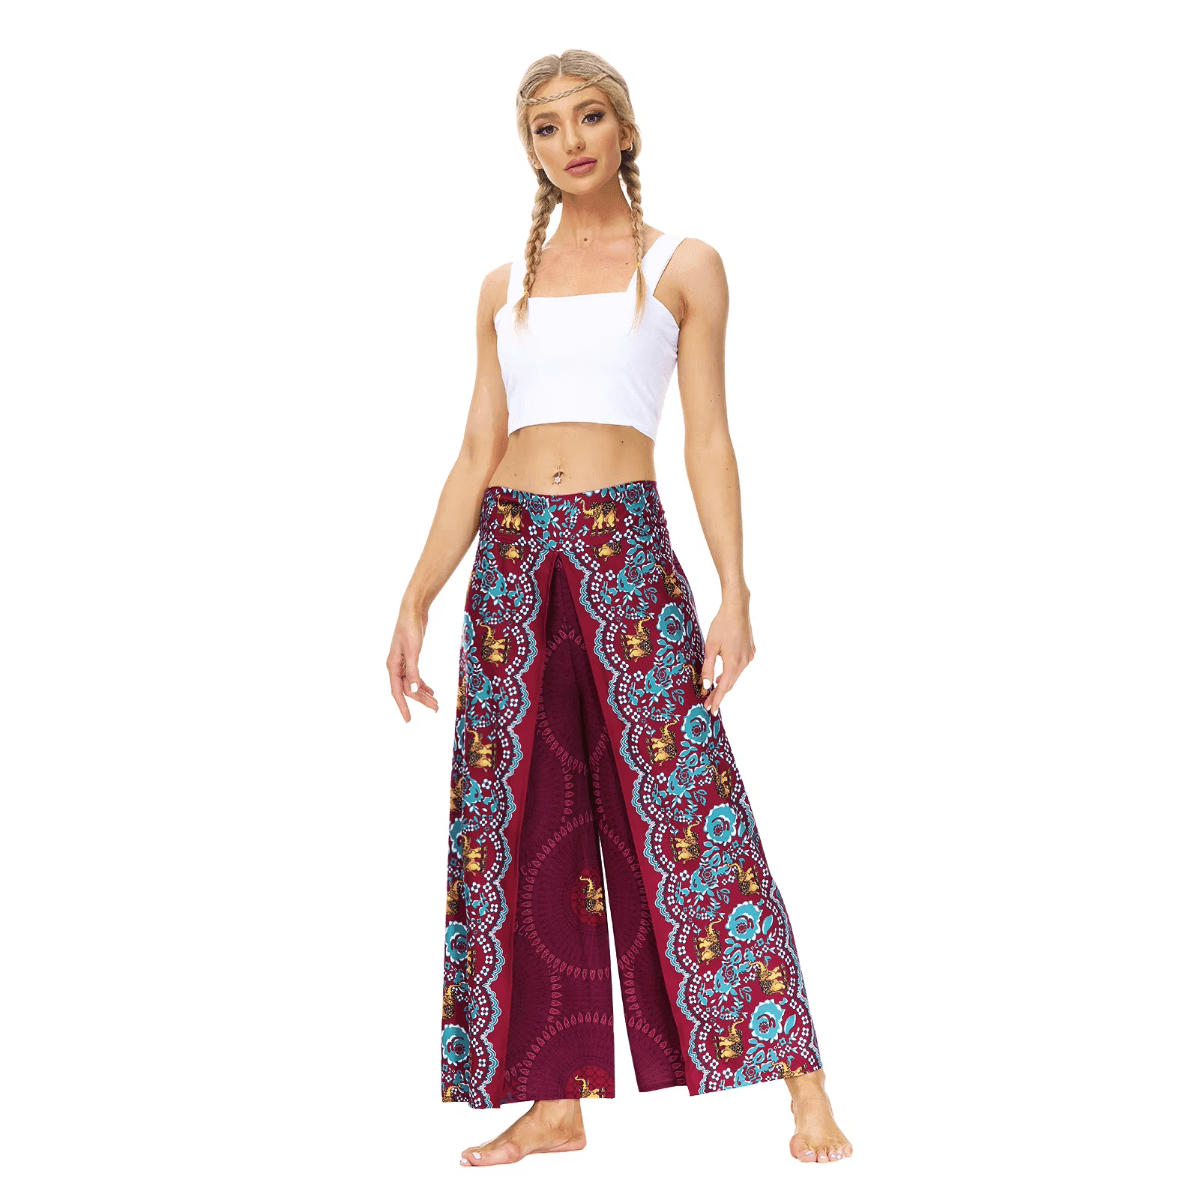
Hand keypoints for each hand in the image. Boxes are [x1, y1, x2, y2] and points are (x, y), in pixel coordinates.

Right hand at [388, 603, 438, 721]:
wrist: (413, 612)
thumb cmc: (410, 629)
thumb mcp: (412, 651)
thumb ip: (412, 671)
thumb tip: (412, 690)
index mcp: (392, 665)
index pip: (397, 692)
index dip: (403, 707)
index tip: (408, 720)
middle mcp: (395, 666)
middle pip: (407, 689)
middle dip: (421, 701)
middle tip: (436, 709)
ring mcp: (403, 663)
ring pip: (412, 684)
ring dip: (423, 694)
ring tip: (436, 704)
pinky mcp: (410, 658)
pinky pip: (415, 676)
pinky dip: (423, 684)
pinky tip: (431, 691)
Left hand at [700, 593, 754, 715]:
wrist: (737, 608)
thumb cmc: (721, 625)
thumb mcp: (710, 647)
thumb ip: (708, 668)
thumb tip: (705, 685)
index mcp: (734, 663)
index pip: (723, 687)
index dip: (716, 700)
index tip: (711, 711)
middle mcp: (744, 662)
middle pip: (730, 683)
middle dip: (719, 693)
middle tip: (708, 702)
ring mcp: (749, 656)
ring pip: (736, 675)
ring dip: (725, 682)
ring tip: (714, 690)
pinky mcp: (751, 650)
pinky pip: (740, 666)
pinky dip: (732, 672)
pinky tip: (725, 673)